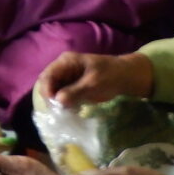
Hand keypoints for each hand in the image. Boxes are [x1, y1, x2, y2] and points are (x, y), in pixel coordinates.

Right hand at [35, 51, 150, 107]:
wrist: (126, 76)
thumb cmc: (111, 75)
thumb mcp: (93, 83)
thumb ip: (75, 91)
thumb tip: (57, 100)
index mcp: (66, 61)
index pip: (47, 76)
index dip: (47, 90)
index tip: (54, 105)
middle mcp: (63, 68)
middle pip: (47, 83)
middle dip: (50, 98)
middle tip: (59, 112)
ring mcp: (67, 77)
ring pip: (53, 91)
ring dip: (57, 102)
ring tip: (65, 113)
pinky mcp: (72, 86)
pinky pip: (62, 96)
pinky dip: (64, 104)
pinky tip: (71, 111)